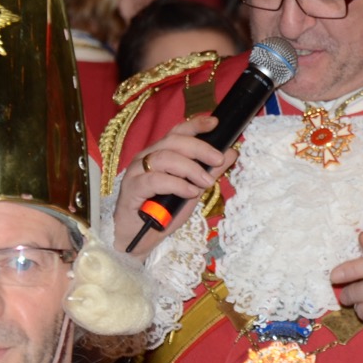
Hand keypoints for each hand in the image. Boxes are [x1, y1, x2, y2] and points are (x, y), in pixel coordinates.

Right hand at [114, 115, 237, 254]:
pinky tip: (190, 192)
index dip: (195, 124)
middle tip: (218, 160)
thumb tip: (230, 153)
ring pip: (164, 158)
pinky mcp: (131, 189)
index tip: (215, 123)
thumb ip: (208, 173)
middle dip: (199, 148)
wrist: (137, 240)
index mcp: (160, 153)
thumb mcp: (192, 191)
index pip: (177, 132)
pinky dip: (177, 185)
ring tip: (205, 183)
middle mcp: (146, 158)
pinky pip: (155, 180)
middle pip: (173, 141)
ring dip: (190, 168)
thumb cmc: (163, 213)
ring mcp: (136, 172)